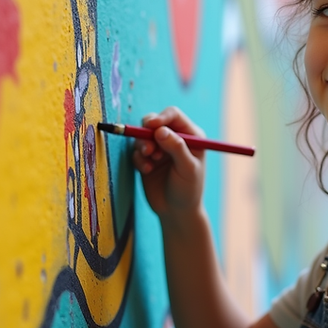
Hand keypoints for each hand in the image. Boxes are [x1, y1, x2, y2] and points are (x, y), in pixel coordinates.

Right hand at [132, 107, 206, 224]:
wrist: (176, 212)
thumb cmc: (188, 190)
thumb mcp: (187, 169)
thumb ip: (176, 148)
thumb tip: (160, 130)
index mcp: (191, 135)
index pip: (174, 116)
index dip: (161, 117)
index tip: (151, 125)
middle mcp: (174, 138)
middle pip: (154, 122)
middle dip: (147, 132)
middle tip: (148, 149)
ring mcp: (159, 148)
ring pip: (143, 136)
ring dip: (142, 146)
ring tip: (150, 161)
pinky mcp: (147, 159)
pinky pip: (136, 151)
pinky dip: (139, 158)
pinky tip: (147, 170)